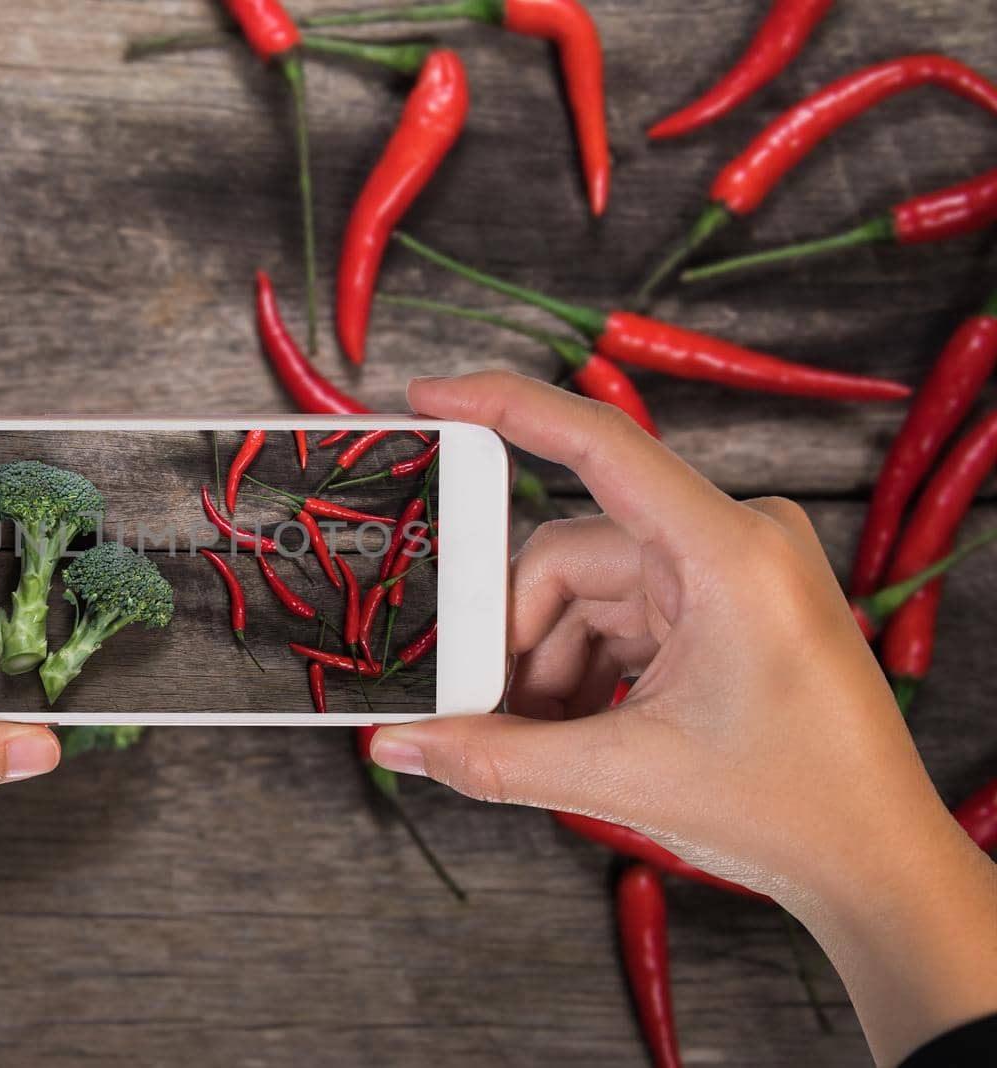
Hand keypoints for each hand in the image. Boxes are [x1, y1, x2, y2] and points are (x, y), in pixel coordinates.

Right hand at [375, 371, 996, 1065]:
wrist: (878, 864)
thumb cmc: (799, 810)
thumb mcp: (626, 777)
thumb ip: (497, 756)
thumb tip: (401, 744)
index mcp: (729, 553)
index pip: (600, 443)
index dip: (505, 407)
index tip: (431, 394)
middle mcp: (734, 542)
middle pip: (570, 555)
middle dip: (516, 636)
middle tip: (475, 706)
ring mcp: (731, 572)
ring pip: (587, 593)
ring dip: (548, 666)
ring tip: (535, 739)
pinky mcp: (724, 606)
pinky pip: (619, 616)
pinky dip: (583, 670)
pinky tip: (573, 730)